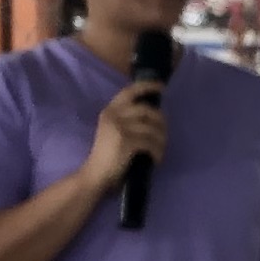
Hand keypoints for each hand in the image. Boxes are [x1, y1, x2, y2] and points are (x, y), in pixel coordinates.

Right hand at [80, 79, 169, 194]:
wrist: (95, 174)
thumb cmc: (107, 155)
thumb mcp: (112, 130)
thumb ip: (127, 119)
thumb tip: (154, 115)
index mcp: (110, 111)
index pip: (130, 91)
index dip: (147, 86)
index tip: (161, 87)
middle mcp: (113, 115)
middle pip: (147, 110)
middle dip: (160, 122)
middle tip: (164, 134)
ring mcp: (120, 127)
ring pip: (152, 128)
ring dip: (161, 140)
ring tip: (160, 150)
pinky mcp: (127, 141)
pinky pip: (151, 143)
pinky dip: (157, 152)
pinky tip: (156, 160)